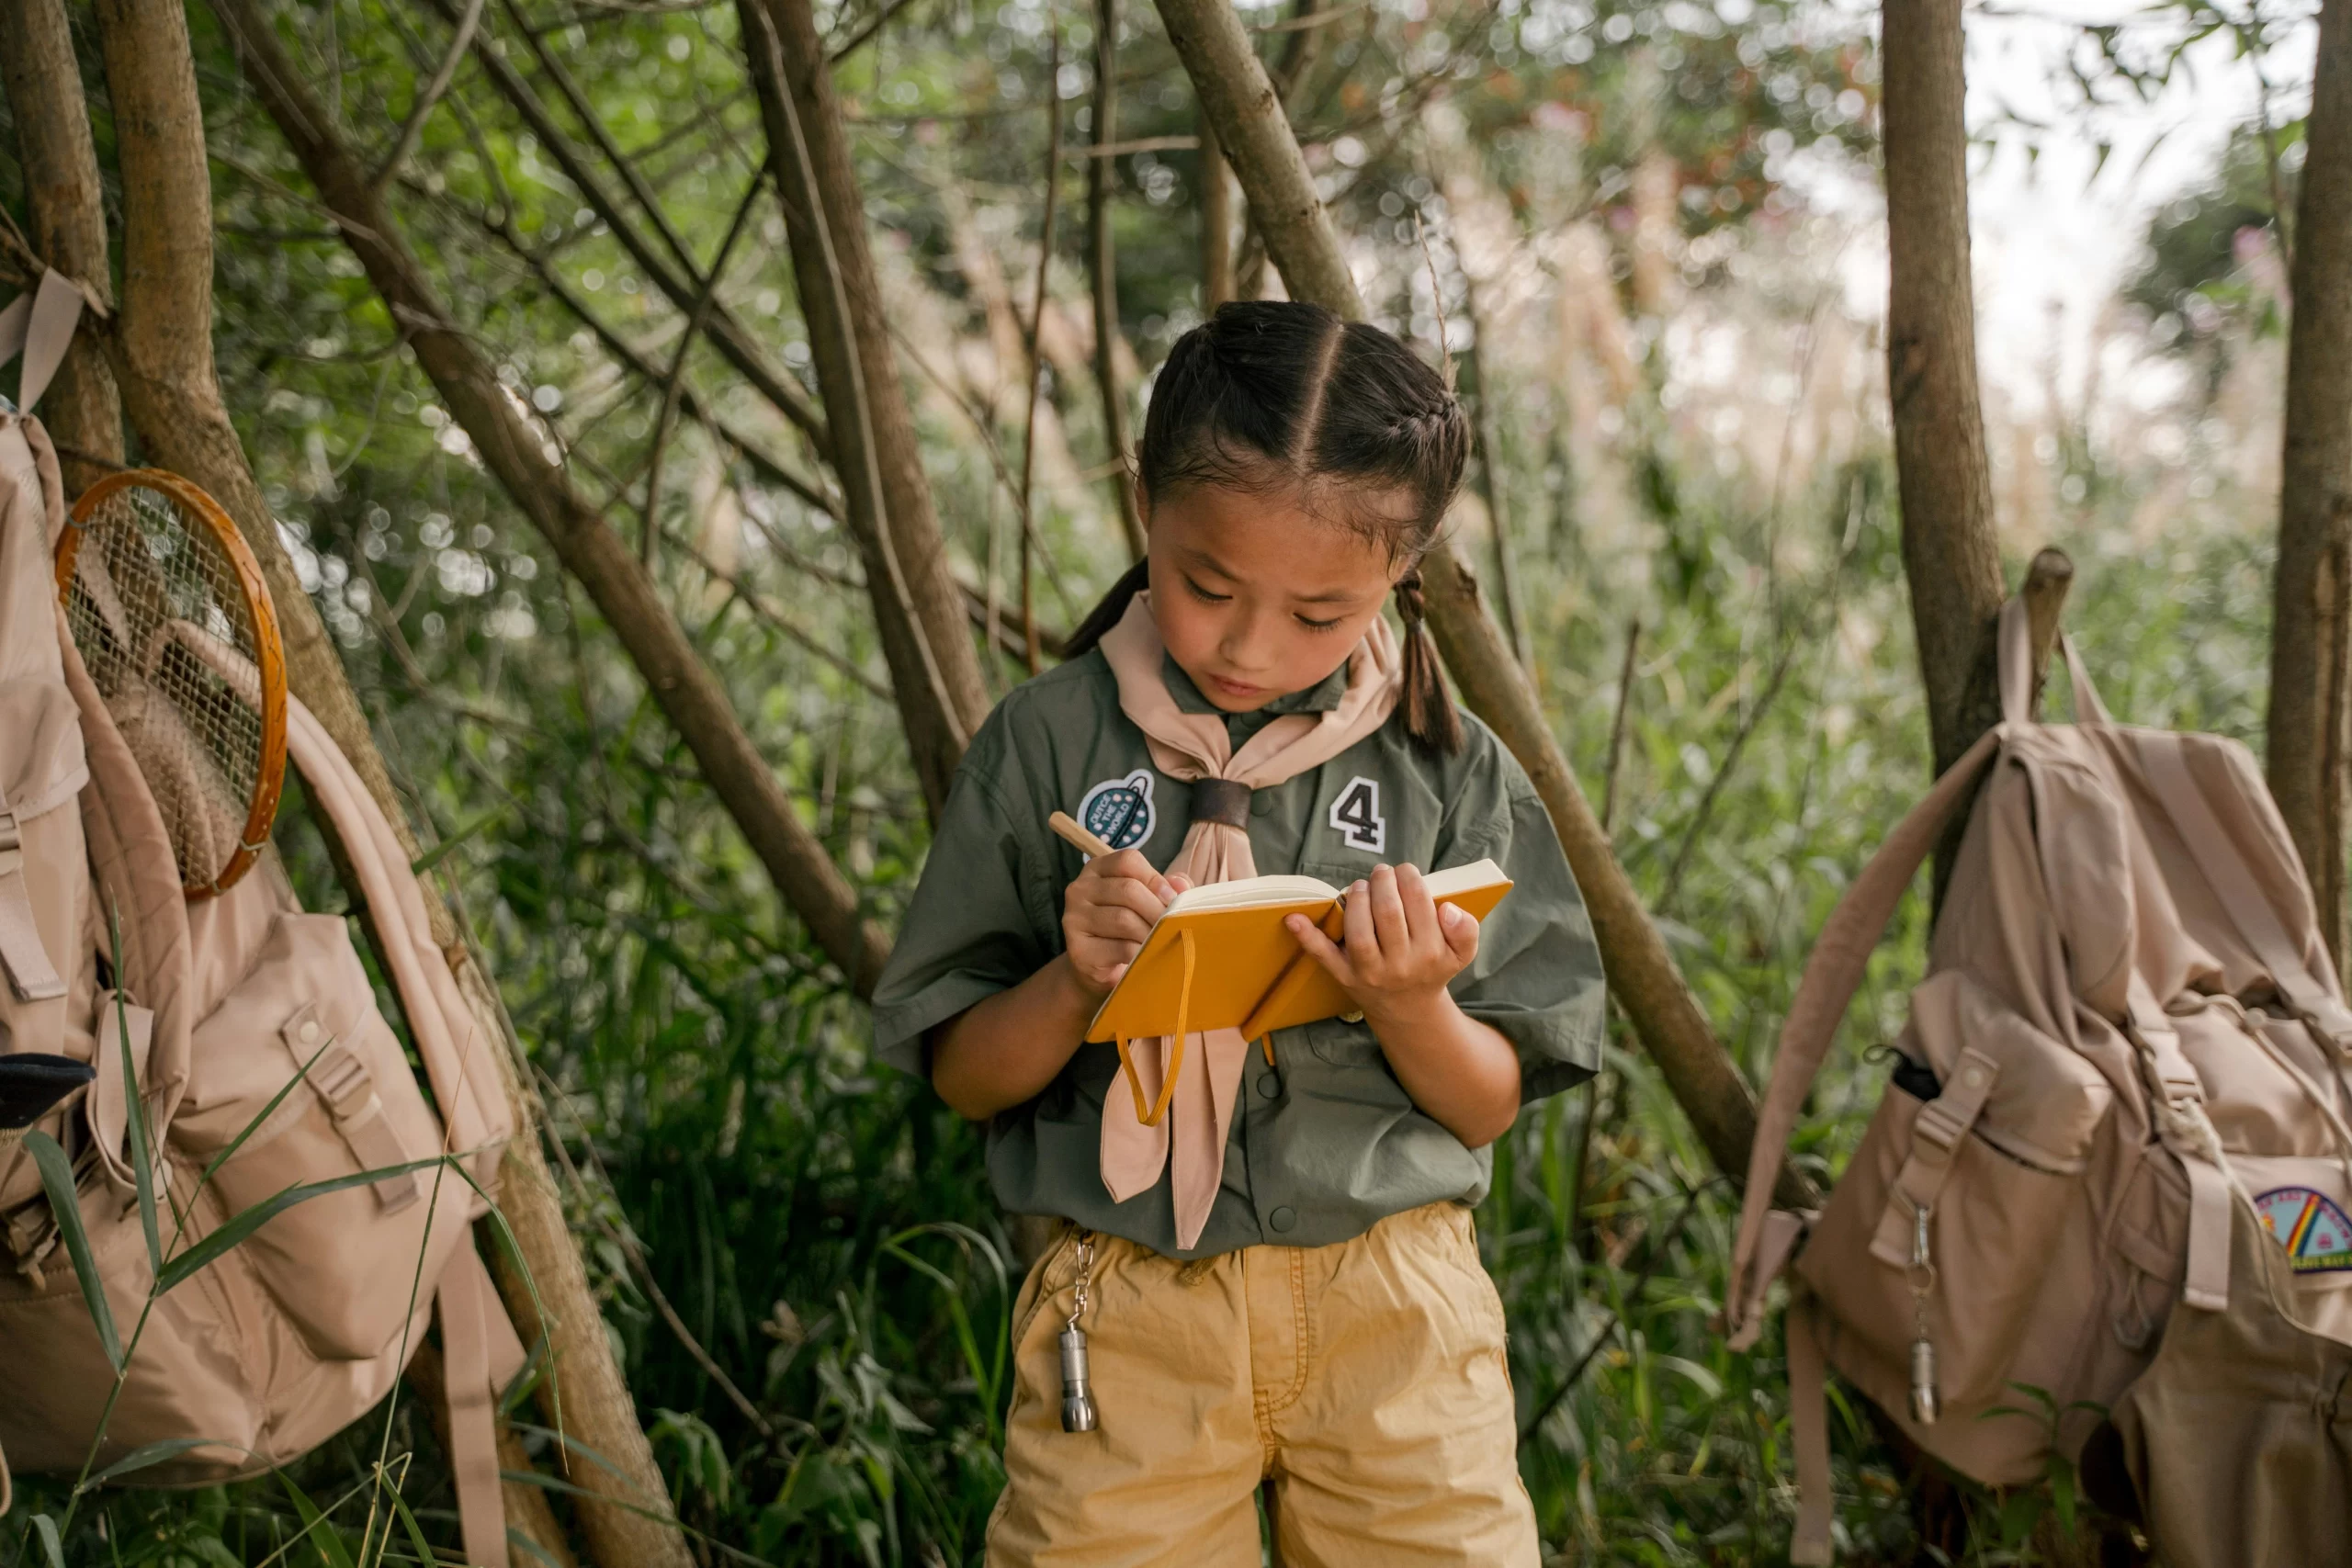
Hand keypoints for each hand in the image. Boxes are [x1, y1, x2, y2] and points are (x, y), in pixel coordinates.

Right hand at [1061, 849, 1190, 996]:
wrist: (1098, 970)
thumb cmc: (1127, 929)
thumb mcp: (1147, 901)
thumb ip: (1166, 888)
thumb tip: (1181, 885)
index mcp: (1097, 870)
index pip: (1127, 860)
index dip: (1155, 878)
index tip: (1172, 898)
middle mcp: (1079, 890)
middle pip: (1128, 889)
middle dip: (1158, 909)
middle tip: (1174, 924)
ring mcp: (1074, 920)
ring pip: (1124, 919)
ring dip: (1151, 932)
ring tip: (1162, 940)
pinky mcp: (1079, 950)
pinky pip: (1121, 947)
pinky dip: (1142, 952)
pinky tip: (1146, 956)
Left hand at [1284, 863, 1478, 1026]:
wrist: (1409, 1010)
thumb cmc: (1433, 967)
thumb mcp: (1461, 954)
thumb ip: (1466, 929)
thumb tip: (1447, 908)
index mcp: (1431, 953)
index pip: (1418, 902)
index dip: (1408, 877)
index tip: (1405, 872)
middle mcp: (1400, 965)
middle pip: (1388, 911)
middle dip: (1382, 881)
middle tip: (1381, 874)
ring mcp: (1369, 972)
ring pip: (1359, 929)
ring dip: (1356, 897)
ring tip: (1361, 887)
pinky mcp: (1344, 977)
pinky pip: (1323, 956)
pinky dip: (1306, 937)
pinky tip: (1292, 919)